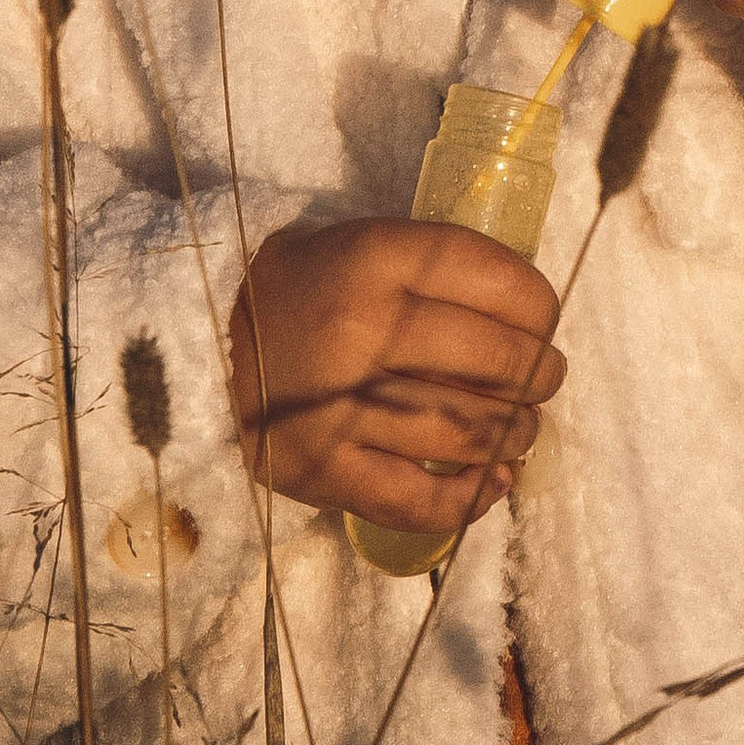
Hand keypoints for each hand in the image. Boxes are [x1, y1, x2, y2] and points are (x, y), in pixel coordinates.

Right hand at [228, 218, 564, 531]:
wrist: (199, 337)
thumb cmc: (308, 288)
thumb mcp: (367, 246)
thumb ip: (441, 272)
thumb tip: (533, 323)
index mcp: (375, 257)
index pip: (497, 279)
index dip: (540, 306)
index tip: (544, 320)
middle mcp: (360, 329)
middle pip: (494, 360)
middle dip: (539, 375)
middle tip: (543, 379)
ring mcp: (338, 405)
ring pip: (467, 431)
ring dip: (515, 435)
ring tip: (521, 429)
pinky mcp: (318, 469)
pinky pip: (415, 498)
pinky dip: (468, 499)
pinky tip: (493, 485)